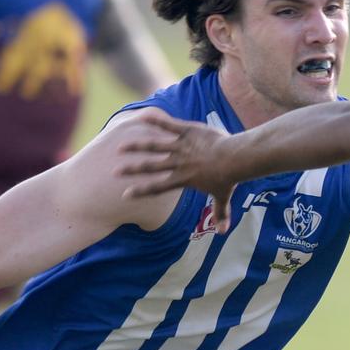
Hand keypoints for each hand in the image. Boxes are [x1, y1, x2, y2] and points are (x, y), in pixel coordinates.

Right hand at [116, 109, 240, 231]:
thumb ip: (220, 213)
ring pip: (155, 146)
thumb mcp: (223, 197)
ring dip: (136, 146)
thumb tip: (224, 232)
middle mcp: (178, 164)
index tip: (125, 194)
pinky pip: (169, 125)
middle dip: (131, 170)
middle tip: (115, 171)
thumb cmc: (229, 178)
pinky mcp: (188, 131)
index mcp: (183, 179)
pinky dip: (156, 121)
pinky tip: (141, 117)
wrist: (235, 158)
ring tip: (120, 147)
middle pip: (150, 167)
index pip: (157, 188)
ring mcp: (181, 146)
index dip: (141, 191)